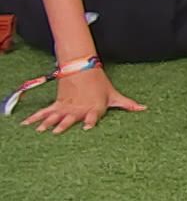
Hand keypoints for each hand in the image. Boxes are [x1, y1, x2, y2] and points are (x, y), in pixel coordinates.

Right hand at [22, 66, 144, 133]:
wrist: (82, 68)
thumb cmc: (99, 84)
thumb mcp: (113, 94)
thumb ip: (128, 104)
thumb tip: (145, 109)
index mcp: (94, 107)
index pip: (93, 115)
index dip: (90, 121)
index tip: (88, 127)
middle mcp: (79, 108)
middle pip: (70, 117)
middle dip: (64, 124)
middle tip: (57, 132)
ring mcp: (67, 106)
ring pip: (55, 115)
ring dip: (47, 123)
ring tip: (40, 131)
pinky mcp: (57, 103)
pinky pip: (45, 111)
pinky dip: (35, 117)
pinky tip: (26, 124)